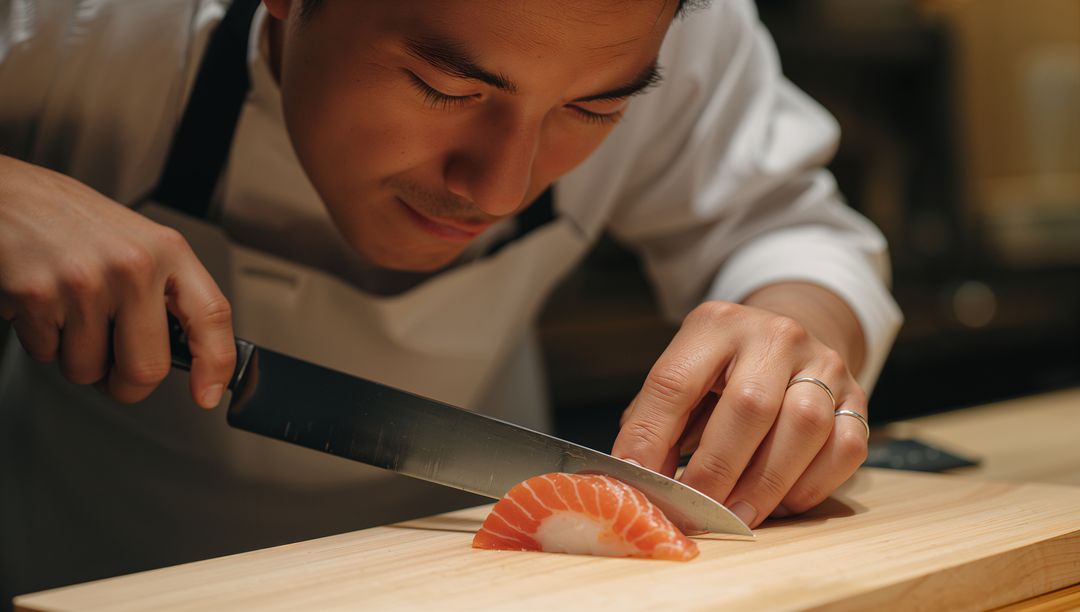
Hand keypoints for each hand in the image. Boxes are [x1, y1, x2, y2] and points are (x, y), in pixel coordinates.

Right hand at [0, 155, 234, 407]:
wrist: (7, 194)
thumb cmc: (75, 222)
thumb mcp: (139, 243)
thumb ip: (166, 292)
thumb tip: (189, 354)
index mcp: (167, 250)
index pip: (211, 315)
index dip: (215, 363)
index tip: (207, 394)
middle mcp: (132, 266)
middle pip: (145, 368)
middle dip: (126, 383)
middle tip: (114, 369)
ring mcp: (85, 282)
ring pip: (88, 370)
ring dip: (76, 357)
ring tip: (70, 314)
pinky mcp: (37, 296)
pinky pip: (47, 355)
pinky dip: (43, 341)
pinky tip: (43, 304)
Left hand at [611, 289, 868, 528]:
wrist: (789, 342)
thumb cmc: (722, 374)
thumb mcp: (683, 379)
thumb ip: (655, 422)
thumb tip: (636, 478)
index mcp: (716, 325)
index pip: (676, 382)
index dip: (651, 437)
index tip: (640, 482)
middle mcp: (774, 335)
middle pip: (749, 405)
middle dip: (717, 469)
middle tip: (696, 510)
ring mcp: (822, 363)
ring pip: (803, 425)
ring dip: (765, 483)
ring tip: (736, 516)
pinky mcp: (858, 396)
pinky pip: (844, 446)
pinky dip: (810, 484)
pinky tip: (781, 502)